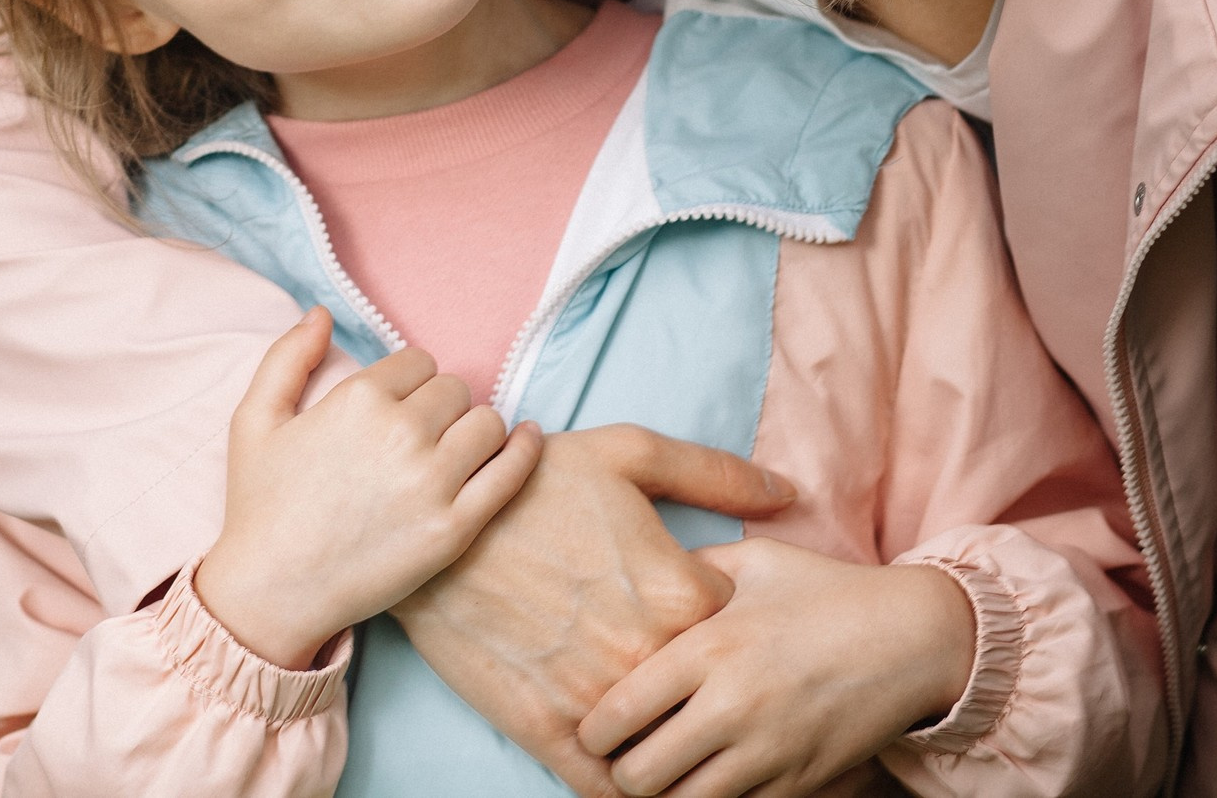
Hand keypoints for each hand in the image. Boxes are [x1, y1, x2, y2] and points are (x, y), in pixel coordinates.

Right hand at [194, 308, 542, 668]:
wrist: (273, 591)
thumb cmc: (260, 505)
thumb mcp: (253, 420)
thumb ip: (286, 357)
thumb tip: (322, 314)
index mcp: (359, 398)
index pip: (418, 361)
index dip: (409, 381)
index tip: (398, 406)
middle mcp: (402, 432)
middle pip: (455, 389)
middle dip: (441, 405)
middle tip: (422, 434)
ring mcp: (434, 482)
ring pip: (488, 423)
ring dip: (476, 428)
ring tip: (456, 448)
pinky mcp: (456, 528)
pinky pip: (511, 472)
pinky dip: (525, 449)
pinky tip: (526, 438)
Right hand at [390, 426, 797, 797]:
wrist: (430, 529)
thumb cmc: (529, 483)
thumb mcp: (625, 452)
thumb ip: (714, 473)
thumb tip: (786, 493)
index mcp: (682, 593)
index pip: (742, 634)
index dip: (733, 627)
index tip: (716, 620)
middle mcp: (649, 656)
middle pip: (712, 700)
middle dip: (711, 692)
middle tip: (701, 681)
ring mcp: (599, 701)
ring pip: (668, 750)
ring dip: (675, 745)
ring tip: (671, 729)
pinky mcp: (548, 732)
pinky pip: (610, 789)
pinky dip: (628, 789)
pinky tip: (630, 767)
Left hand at [577, 538, 976, 797]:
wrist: (915, 637)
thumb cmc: (827, 592)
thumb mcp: (752, 562)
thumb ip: (688, 570)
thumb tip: (638, 575)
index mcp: (708, 648)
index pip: (617, 714)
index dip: (591, 731)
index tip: (594, 727)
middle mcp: (731, 707)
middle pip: (640, 776)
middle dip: (621, 772)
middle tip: (625, 755)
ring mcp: (768, 752)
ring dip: (666, 793)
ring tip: (666, 770)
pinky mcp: (799, 783)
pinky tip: (713, 775)